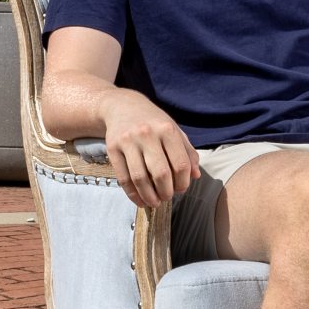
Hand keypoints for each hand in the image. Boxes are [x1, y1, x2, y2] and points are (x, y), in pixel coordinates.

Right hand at [104, 93, 200, 208]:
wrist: (122, 106)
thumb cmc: (154, 122)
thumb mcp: (174, 130)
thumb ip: (188, 152)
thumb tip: (195, 176)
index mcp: (167, 129)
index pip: (180, 164)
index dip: (183, 182)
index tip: (181, 189)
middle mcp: (147, 134)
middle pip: (161, 173)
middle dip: (166, 192)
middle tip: (167, 197)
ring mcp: (128, 141)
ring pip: (140, 178)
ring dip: (149, 196)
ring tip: (155, 202)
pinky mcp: (112, 148)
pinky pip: (123, 178)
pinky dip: (133, 194)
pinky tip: (140, 200)